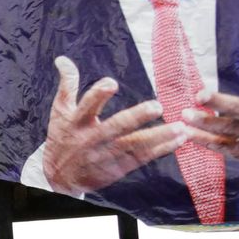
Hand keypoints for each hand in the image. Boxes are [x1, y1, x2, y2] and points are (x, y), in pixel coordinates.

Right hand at [42, 56, 185, 195]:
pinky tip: (178, 140)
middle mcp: (92, 139)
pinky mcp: (118, 168)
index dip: (98, 95)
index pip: (87, 106)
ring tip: (179, 127)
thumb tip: (62, 59)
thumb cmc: (62, 139)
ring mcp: (107, 155)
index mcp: (77, 122)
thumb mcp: (59, 113)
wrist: (59, 179)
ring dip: (158, 136)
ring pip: (135, 145)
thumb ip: (67, 85)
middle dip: (135, 117)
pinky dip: (162, 149)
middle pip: (115, 127)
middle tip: (156, 107)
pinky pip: (143, 157)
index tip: (111, 83)